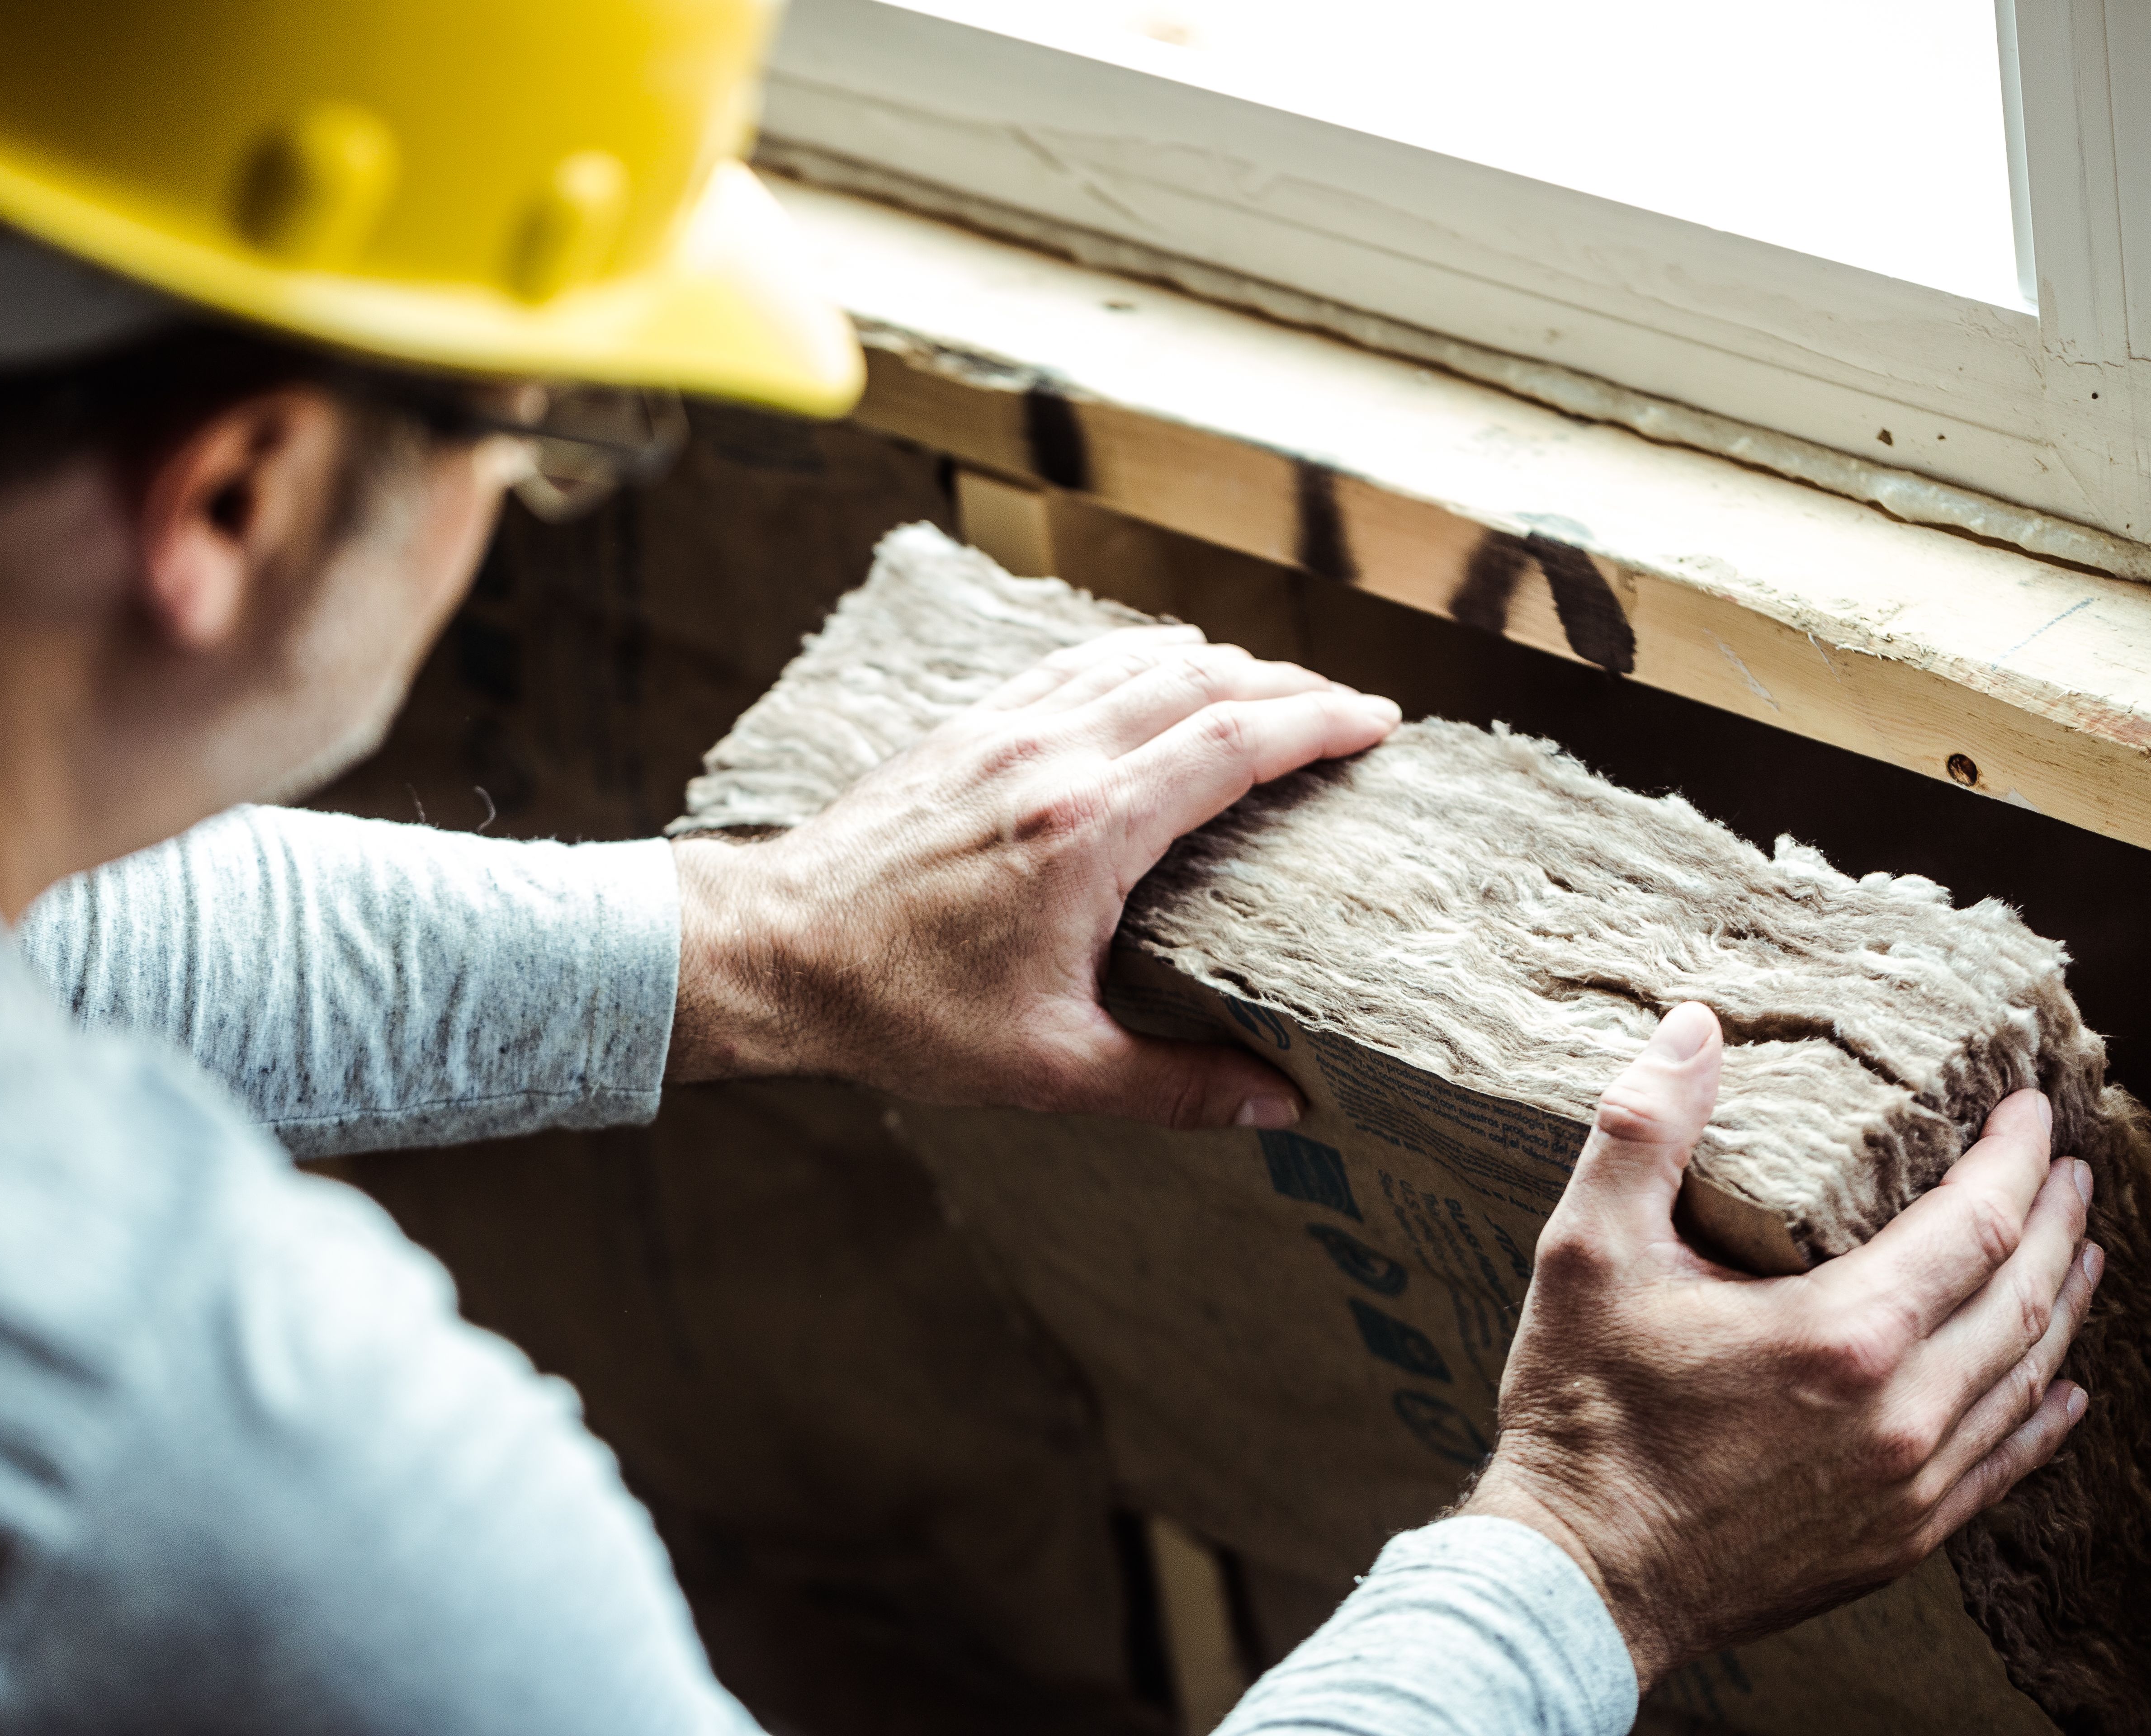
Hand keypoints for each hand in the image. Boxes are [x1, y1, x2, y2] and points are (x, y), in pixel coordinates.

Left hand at [668, 624, 1399, 1126]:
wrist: (772, 952)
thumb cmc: (903, 1011)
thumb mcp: (1048, 1069)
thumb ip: (1172, 1087)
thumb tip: (1278, 1106)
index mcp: (1089, 830)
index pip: (1234, 742)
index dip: (1319, 722)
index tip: (1378, 722)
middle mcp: (1053, 756)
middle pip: (1202, 680)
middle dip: (1288, 685)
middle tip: (1346, 709)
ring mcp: (1002, 729)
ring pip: (1136, 657)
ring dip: (1217, 663)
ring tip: (1269, 690)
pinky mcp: (964, 727)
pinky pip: (1072, 664)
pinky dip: (1135, 658)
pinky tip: (1153, 676)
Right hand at [1459, 1002, 2099, 1689]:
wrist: (1582, 1577)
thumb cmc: (1582, 1412)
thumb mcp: (1585, 1252)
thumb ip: (1642, 1132)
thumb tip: (1694, 1028)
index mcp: (1843, 1335)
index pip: (1975, 1224)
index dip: (2013, 1160)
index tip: (2029, 1111)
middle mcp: (1902, 1414)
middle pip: (2020, 1297)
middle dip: (2055, 1223)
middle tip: (2068, 1169)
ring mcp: (1910, 1486)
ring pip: (2026, 1379)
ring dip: (2060, 1305)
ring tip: (2079, 1253)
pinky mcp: (1898, 1540)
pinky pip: (2004, 1465)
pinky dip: (2042, 1412)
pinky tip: (2059, 1387)